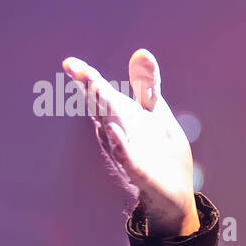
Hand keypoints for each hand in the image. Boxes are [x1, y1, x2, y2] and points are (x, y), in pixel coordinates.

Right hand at [61, 50, 199, 236]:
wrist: (176, 192)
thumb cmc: (161, 151)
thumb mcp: (156, 113)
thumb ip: (146, 85)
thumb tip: (141, 52)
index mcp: (122, 115)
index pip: (102, 95)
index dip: (87, 79)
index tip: (70, 64)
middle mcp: (118, 132)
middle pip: (103, 108)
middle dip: (93, 91)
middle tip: (81, 72)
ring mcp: (127, 152)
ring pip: (112, 129)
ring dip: (104, 111)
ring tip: (97, 88)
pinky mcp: (139, 172)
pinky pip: (127, 157)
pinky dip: (120, 145)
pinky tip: (115, 130)